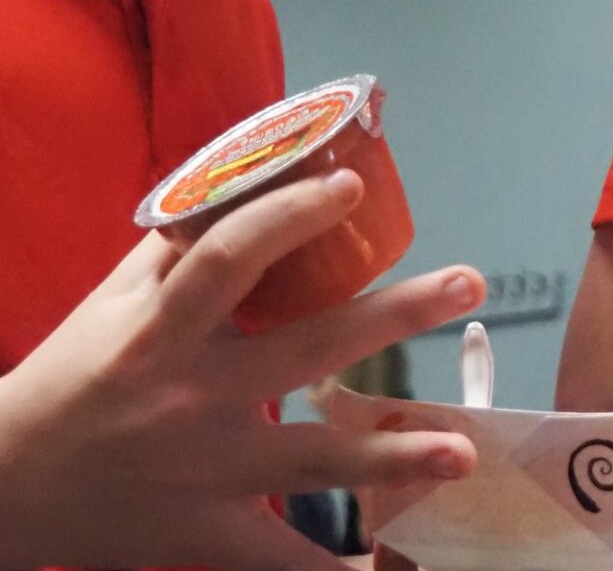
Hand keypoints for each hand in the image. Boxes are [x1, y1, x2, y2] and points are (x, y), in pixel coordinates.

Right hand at [0, 169, 485, 570]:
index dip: (290, 217)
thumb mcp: (113, 303)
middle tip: (471, 283)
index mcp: (161, 331)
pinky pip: (275, 559)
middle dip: (394, 316)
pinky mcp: (203, 534)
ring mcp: (203, 472)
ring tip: (464, 449)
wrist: (3, 487)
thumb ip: (185, 250)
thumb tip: (258, 177)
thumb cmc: (72, 377)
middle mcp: (190, 397)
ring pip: (309, 462)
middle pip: (306, 349)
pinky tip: (384, 570)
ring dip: (392, 457)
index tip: (352, 188)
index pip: (230, 259)